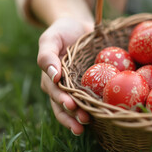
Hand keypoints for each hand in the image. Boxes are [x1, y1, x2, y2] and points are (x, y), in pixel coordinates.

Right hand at [37, 17, 93, 135]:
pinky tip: (104, 116)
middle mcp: (63, 87)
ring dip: (81, 117)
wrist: (80, 27)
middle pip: (65, 106)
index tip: (71, 105)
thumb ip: (47, 55)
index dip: (62, 101)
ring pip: (77, 108)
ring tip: (89, 124)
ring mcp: (77, 88)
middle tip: (83, 121)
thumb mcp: (51, 38)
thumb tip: (53, 76)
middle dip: (72, 116)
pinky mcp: (91, 86)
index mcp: (51, 78)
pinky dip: (96, 108)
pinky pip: (92, 99)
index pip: (55, 93)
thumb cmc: (63, 31)